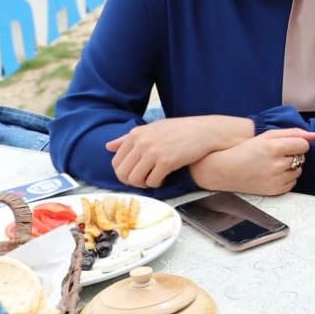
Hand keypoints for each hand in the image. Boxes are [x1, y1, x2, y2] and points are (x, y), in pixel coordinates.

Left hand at [106, 116, 254, 189]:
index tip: (137, 174)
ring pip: (135, 180)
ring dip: (144, 184)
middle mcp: (142, 142)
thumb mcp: (154, 128)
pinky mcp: (167, 161)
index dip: (125, 173)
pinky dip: (157, 184)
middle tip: (145, 180)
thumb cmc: (181, 130)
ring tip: (155, 179)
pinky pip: (152, 181)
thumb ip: (129, 138)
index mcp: (136, 134)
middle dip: (132, 181)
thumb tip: (108, 146)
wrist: (206, 131)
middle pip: (123, 173)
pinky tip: (165, 178)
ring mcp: (154, 151)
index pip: (116, 162)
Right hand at [190, 128, 314, 195]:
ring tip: (272, 164)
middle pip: (301, 158)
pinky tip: (271, 174)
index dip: (296, 144)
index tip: (285, 145)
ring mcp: (276, 180)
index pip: (303, 145)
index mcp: (274, 148)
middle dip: (292, 155)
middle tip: (274, 155)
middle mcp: (277, 165)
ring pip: (298, 171)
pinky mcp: (274, 191)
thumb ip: (294, 133)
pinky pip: (291, 183)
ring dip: (290, 167)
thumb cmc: (246, 149)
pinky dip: (286, 178)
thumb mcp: (268, 135)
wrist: (224, 170)